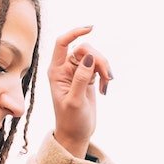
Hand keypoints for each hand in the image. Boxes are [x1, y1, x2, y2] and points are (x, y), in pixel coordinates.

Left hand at [45, 26, 112, 156]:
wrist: (75, 134)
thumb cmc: (71, 120)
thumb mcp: (75, 101)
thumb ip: (81, 78)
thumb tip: (88, 57)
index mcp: (56, 71)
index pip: (62, 43)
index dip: (75, 32)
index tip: (91, 29)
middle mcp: (65, 68)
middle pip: (85, 49)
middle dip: (99, 60)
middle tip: (107, 78)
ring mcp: (77, 72)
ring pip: (94, 56)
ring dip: (104, 68)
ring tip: (107, 86)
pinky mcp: (87, 77)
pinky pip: (99, 66)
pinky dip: (106, 75)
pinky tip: (105, 89)